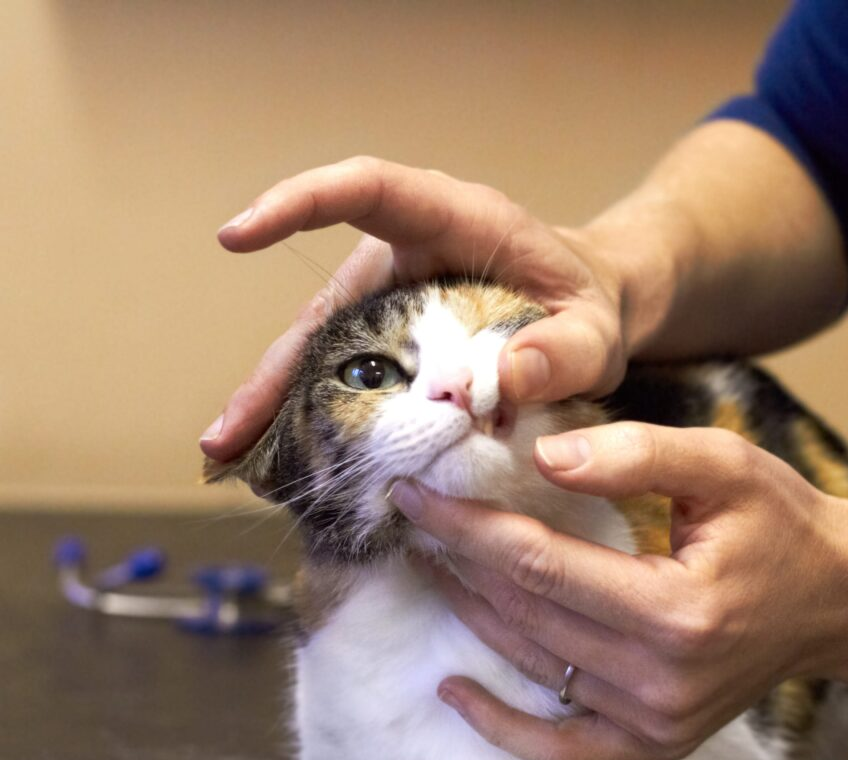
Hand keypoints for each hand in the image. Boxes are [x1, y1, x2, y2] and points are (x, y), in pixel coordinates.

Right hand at [202, 157, 630, 461]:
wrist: (590, 311)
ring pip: (322, 345)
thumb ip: (565, 352)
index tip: (239, 236)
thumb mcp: (595, 333)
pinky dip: (315, 412)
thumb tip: (510, 377)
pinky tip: (284, 453)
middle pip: (323, 298)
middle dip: (272, 366)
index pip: (369, 190)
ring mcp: (395, 301)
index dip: (303, 205)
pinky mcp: (395, 339)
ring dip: (277, 400)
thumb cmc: (590, 307)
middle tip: (226, 432)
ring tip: (230, 455)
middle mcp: (409, 256)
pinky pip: (345, 371)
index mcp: (456, 219)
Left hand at [389, 422, 847, 759]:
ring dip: (471, 614)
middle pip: (525, 615)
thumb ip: (635, 455)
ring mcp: (655, 723)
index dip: (468, 528)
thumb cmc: (781, 525)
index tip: (416, 495)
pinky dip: (500, 724)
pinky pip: (558, 748)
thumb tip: (542, 457)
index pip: (539, 565)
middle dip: (460, 561)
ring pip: (532, 664)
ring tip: (432, 565)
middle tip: (415, 518)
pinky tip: (455, 690)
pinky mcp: (654, 743)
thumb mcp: (723, 465)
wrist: (836, 600)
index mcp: (677, 611)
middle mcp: (660, 680)